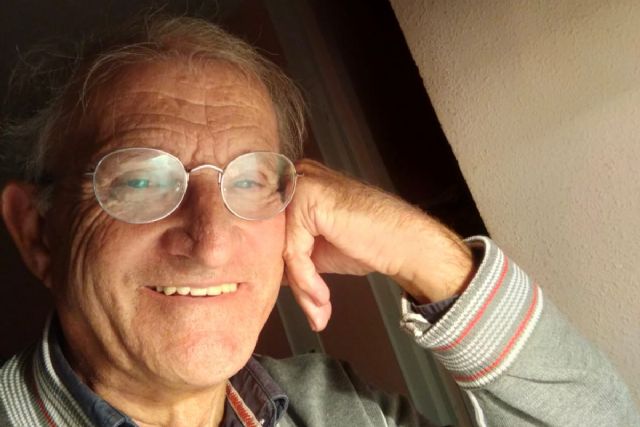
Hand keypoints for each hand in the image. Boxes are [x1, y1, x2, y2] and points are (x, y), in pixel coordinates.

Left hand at [283, 159, 474, 330]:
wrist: (406, 242)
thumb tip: (263, 270)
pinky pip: (294, 251)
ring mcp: (300, 183)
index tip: (302, 300)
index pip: (273, 233)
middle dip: (294, 282)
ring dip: (302, 287)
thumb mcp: (318, 248)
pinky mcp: (306, 198)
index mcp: (297, 184)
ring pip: (283, 249)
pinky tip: (323, 297)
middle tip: (313, 311)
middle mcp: (295, 177)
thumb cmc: (370, 242)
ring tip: (319, 309)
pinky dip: (307, 280)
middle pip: (275, 240)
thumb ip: (290, 251)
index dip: (283, 270)